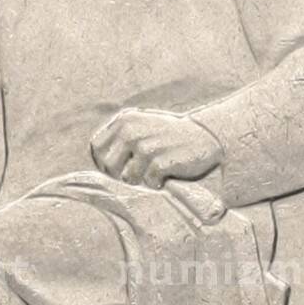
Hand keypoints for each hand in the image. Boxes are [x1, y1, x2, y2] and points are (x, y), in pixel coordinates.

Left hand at [91, 108, 222, 188]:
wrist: (206, 136)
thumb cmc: (169, 137)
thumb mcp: (141, 127)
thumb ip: (119, 140)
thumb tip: (98, 166)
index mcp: (124, 121)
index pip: (97, 148)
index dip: (105, 162)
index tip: (120, 168)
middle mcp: (131, 131)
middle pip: (109, 167)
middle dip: (122, 174)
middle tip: (141, 174)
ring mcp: (145, 146)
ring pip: (128, 178)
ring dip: (142, 180)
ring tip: (156, 172)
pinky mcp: (160, 161)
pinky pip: (148, 182)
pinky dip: (158, 183)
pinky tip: (168, 175)